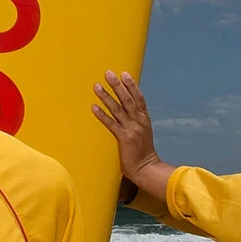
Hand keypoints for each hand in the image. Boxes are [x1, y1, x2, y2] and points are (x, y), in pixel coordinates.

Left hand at [90, 70, 167, 199]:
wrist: (146, 168)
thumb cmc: (143, 152)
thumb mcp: (143, 132)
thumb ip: (136, 121)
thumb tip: (128, 110)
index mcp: (144, 119)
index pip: (138, 98)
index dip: (131, 85)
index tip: (124, 74)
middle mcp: (139, 121)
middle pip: (127, 99)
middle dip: (117, 85)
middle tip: (108, 73)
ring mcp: (131, 129)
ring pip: (117, 109)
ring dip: (106, 96)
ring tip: (97, 86)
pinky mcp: (123, 137)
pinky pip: (111, 123)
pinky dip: (102, 114)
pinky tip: (94, 107)